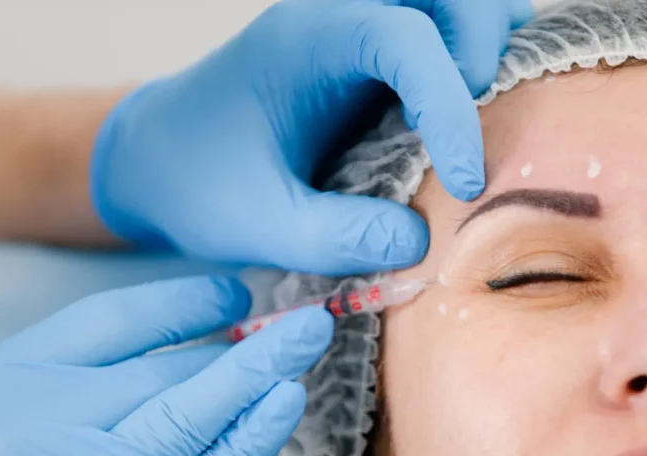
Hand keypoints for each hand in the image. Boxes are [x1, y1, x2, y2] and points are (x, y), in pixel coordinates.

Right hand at [0, 277, 333, 455]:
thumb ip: (51, 397)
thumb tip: (161, 364)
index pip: (108, 320)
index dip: (181, 303)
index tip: (230, 296)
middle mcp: (36, 419)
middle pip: (160, 368)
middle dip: (237, 345)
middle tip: (295, 327)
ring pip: (191, 408)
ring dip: (263, 368)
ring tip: (312, 336)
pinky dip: (252, 437)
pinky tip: (286, 403)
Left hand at [90, 0, 532, 273]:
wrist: (162, 159)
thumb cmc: (199, 183)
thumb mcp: (257, 224)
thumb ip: (332, 237)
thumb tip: (419, 240)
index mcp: (306, 39)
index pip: (402, 38)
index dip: (448, 105)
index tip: (464, 185)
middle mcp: (339, 15)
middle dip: (479, 43)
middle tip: (471, 120)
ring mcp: (359, 29)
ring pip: (450, 0)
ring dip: (484, 41)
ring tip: (480, 107)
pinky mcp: (373, 57)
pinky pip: (441, 29)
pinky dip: (474, 53)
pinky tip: (472, 105)